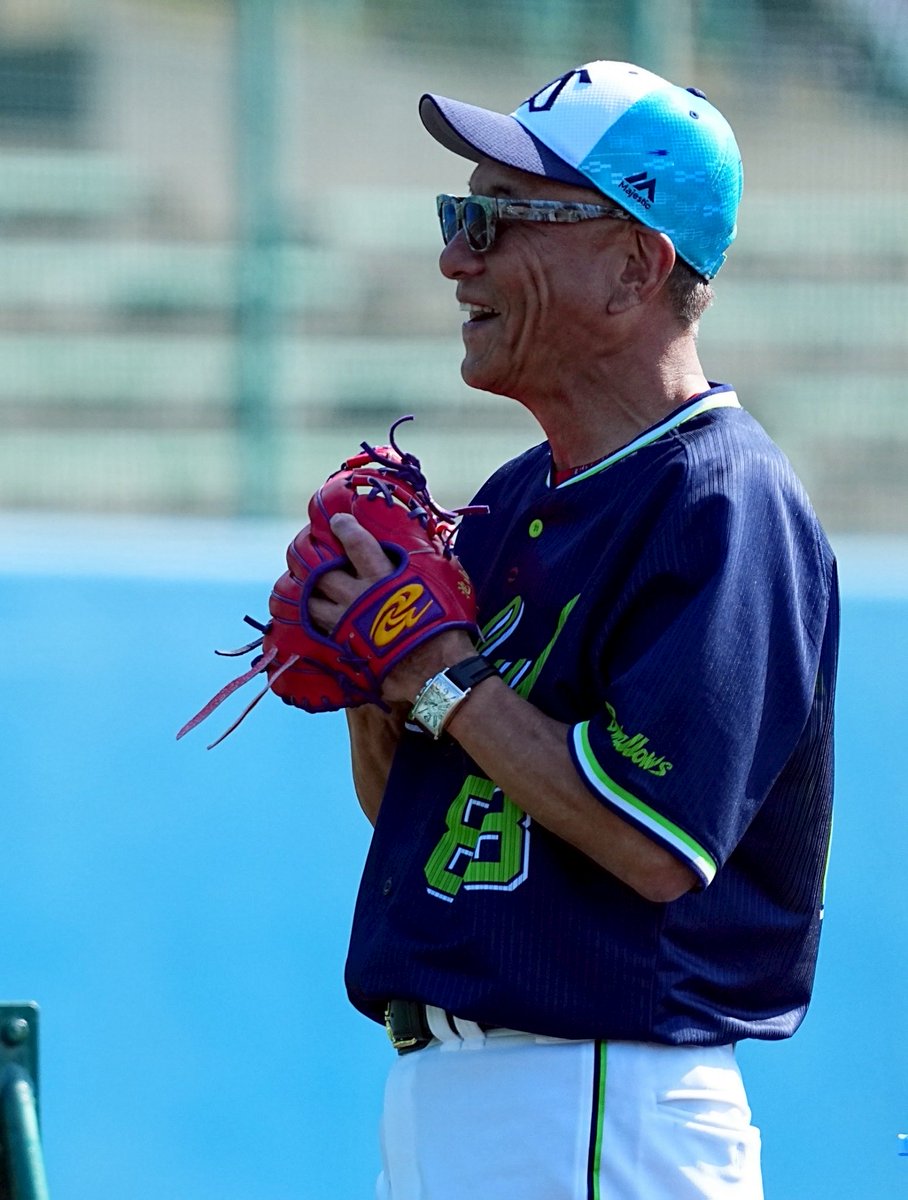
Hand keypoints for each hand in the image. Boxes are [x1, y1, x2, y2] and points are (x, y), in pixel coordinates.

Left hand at [309, 513, 475, 705]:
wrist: (438, 671)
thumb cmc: (446, 624)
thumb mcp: (444, 580)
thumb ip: (428, 559)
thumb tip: (424, 544)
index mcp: (381, 576)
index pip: (354, 542)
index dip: (342, 527)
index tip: (336, 521)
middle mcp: (358, 597)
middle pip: (321, 572)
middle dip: (312, 558)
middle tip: (308, 550)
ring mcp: (347, 625)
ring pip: (311, 603)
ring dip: (307, 592)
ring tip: (306, 586)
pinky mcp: (344, 648)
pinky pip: (318, 633)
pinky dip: (312, 624)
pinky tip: (311, 619)